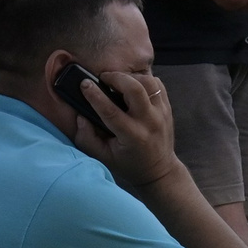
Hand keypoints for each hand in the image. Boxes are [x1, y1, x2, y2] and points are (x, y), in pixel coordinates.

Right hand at [70, 69, 182, 192]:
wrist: (160, 169)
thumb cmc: (129, 163)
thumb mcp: (103, 157)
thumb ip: (87, 138)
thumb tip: (80, 117)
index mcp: (132, 136)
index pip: (111, 111)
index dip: (95, 95)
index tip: (84, 84)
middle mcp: (149, 122)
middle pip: (135, 89)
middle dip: (116, 78)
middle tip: (102, 78)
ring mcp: (161, 113)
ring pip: (149, 82)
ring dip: (131, 77)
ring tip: (117, 81)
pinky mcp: (167, 107)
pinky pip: (158, 84)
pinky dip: (144, 80)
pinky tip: (133, 86)